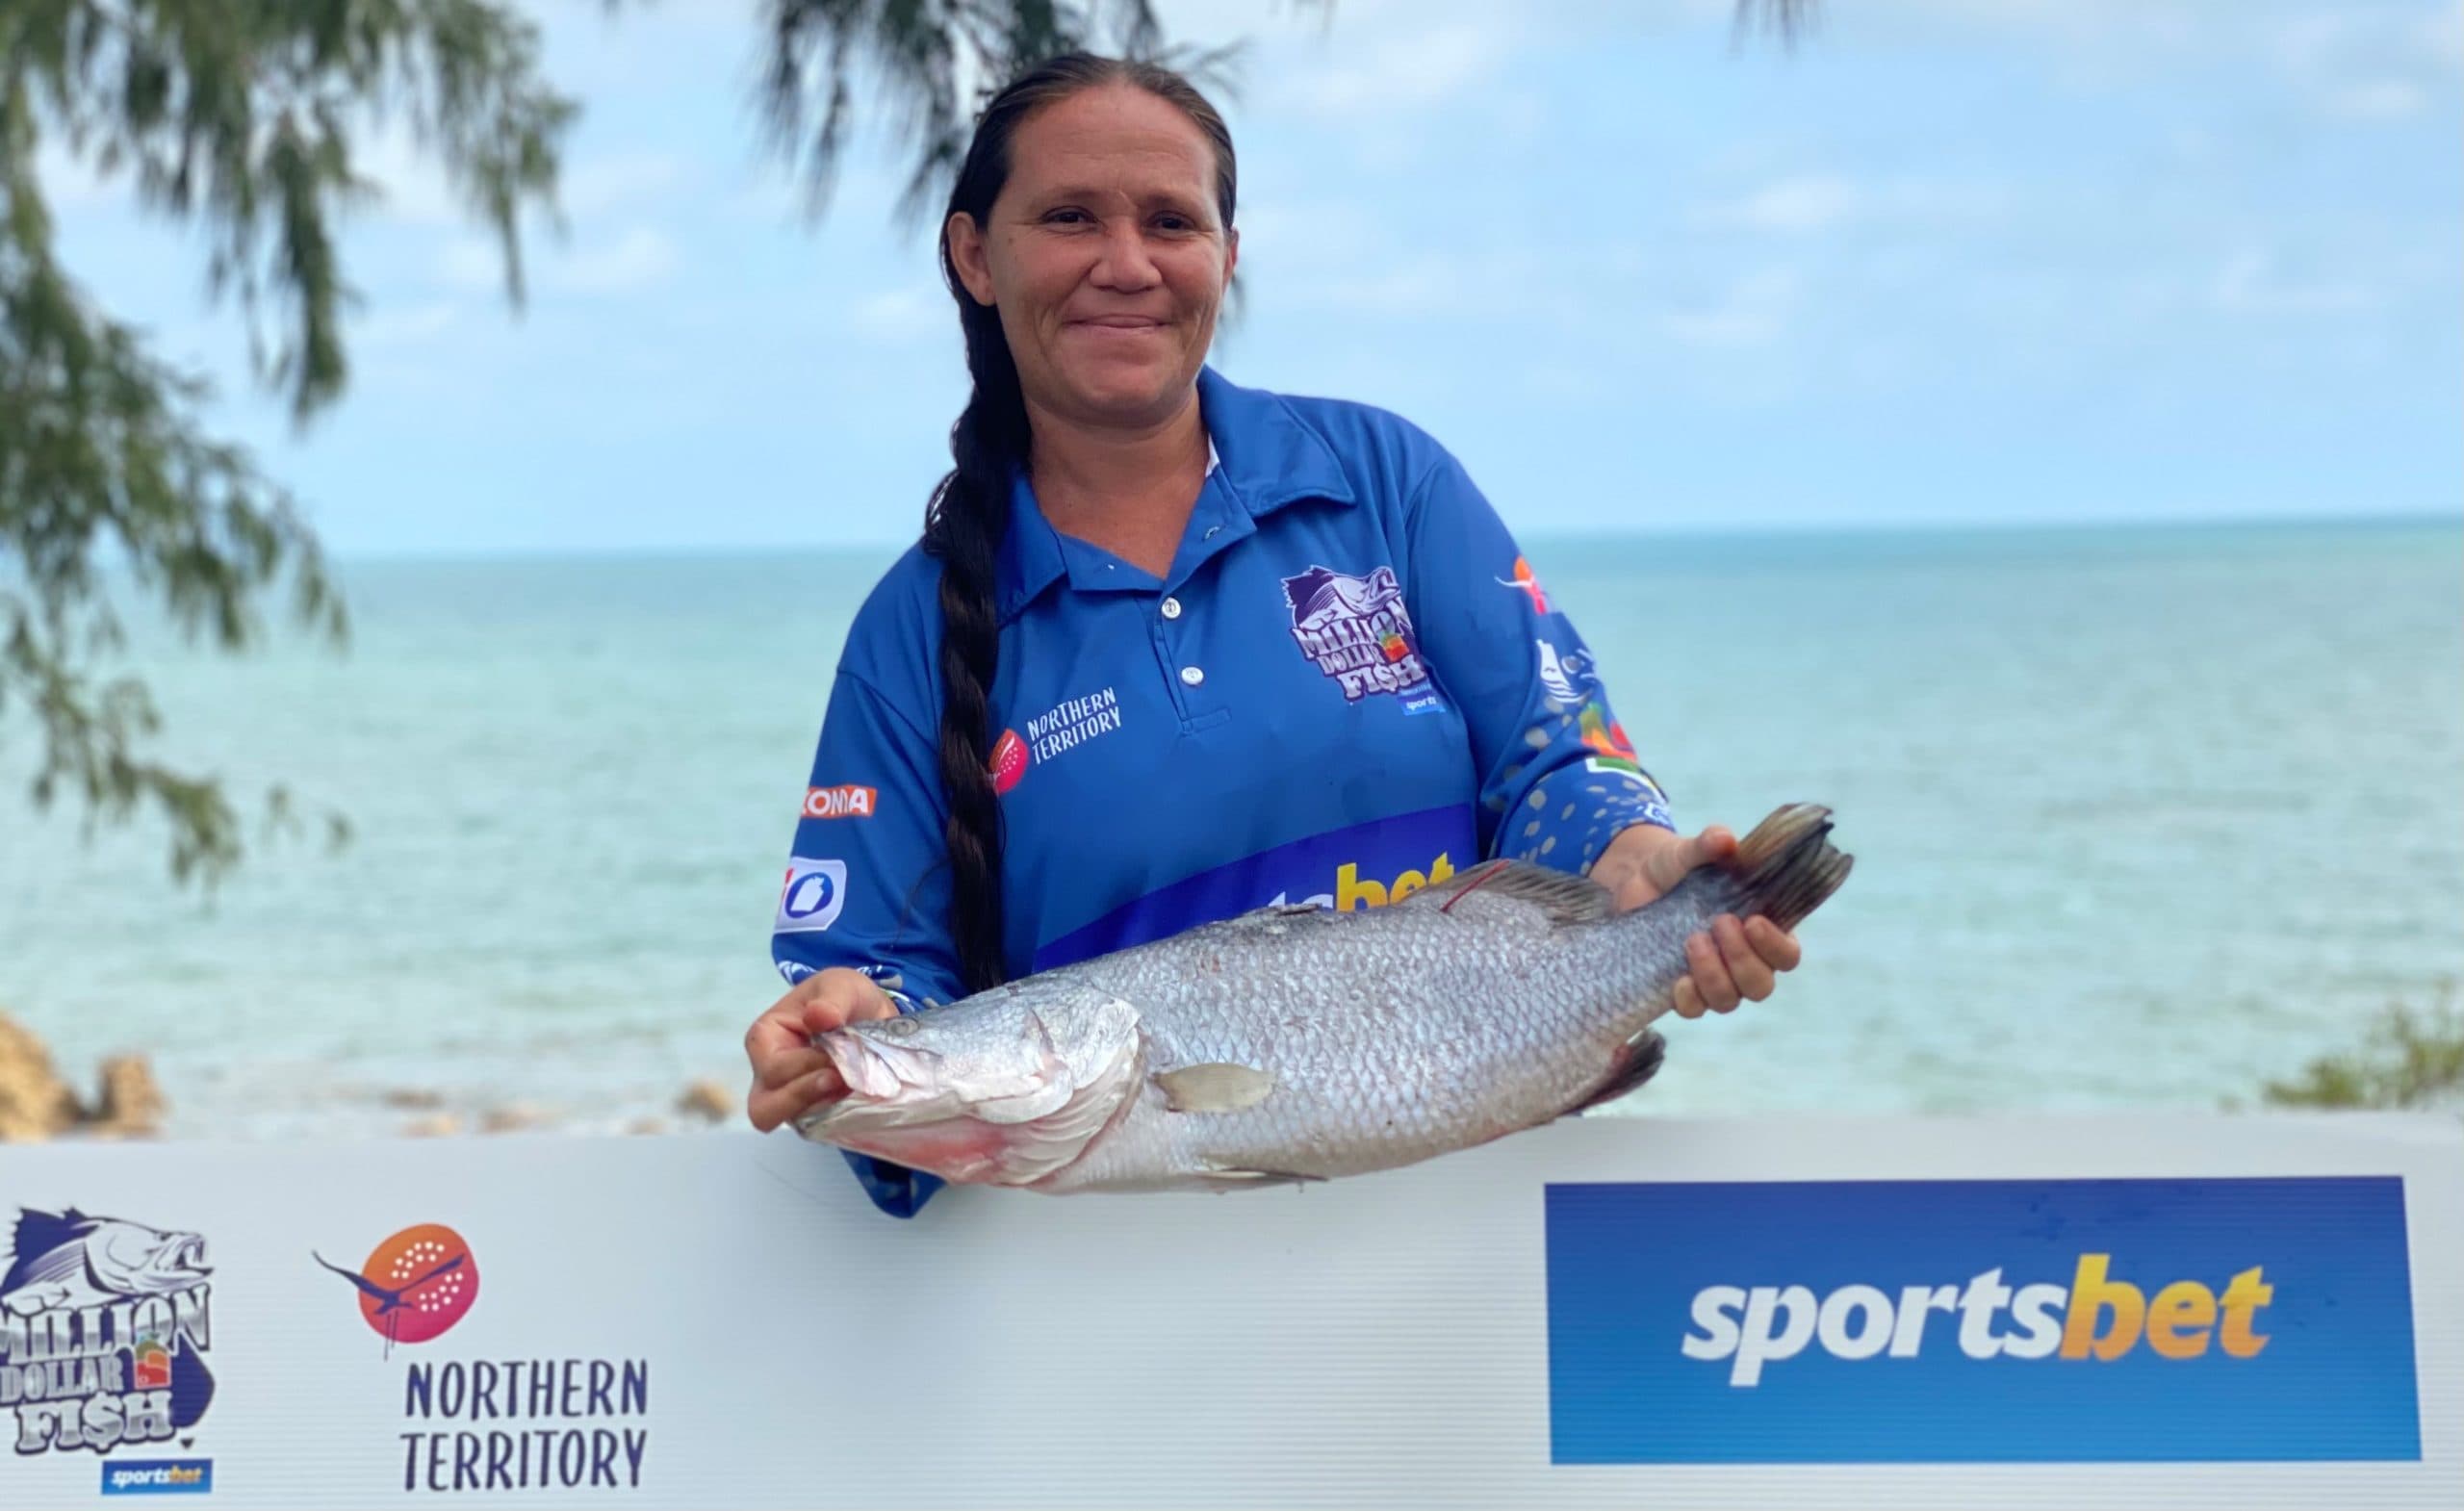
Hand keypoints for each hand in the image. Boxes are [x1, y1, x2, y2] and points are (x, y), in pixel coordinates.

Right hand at [744, 968, 899, 1131]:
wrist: (871, 1015)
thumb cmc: (845, 997)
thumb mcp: (842, 984)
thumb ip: (832, 998)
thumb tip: (818, 1015)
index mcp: (765, 1039)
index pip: (772, 1069)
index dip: (804, 1066)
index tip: (836, 1057)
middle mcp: (768, 1074)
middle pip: (765, 1108)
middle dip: (803, 1098)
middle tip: (839, 1079)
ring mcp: (789, 1097)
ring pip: (790, 1122)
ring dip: (824, 1108)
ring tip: (851, 1087)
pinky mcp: (814, 1111)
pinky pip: (818, 1127)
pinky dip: (840, 1117)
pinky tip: (859, 1096)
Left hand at [1589, 823, 1801, 1019]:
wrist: (1635, 881)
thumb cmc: (1677, 867)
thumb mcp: (1690, 852)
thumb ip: (1709, 844)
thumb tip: (1725, 839)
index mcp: (1761, 930)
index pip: (1787, 955)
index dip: (1776, 946)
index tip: (1753, 920)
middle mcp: (1743, 960)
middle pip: (1761, 985)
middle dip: (1742, 960)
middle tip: (1719, 922)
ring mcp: (1714, 978)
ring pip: (1729, 1000)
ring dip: (1714, 976)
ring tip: (1692, 940)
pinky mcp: (1682, 988)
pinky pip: (1694, 1009)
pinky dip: (1689, 999)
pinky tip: (1678, 980)